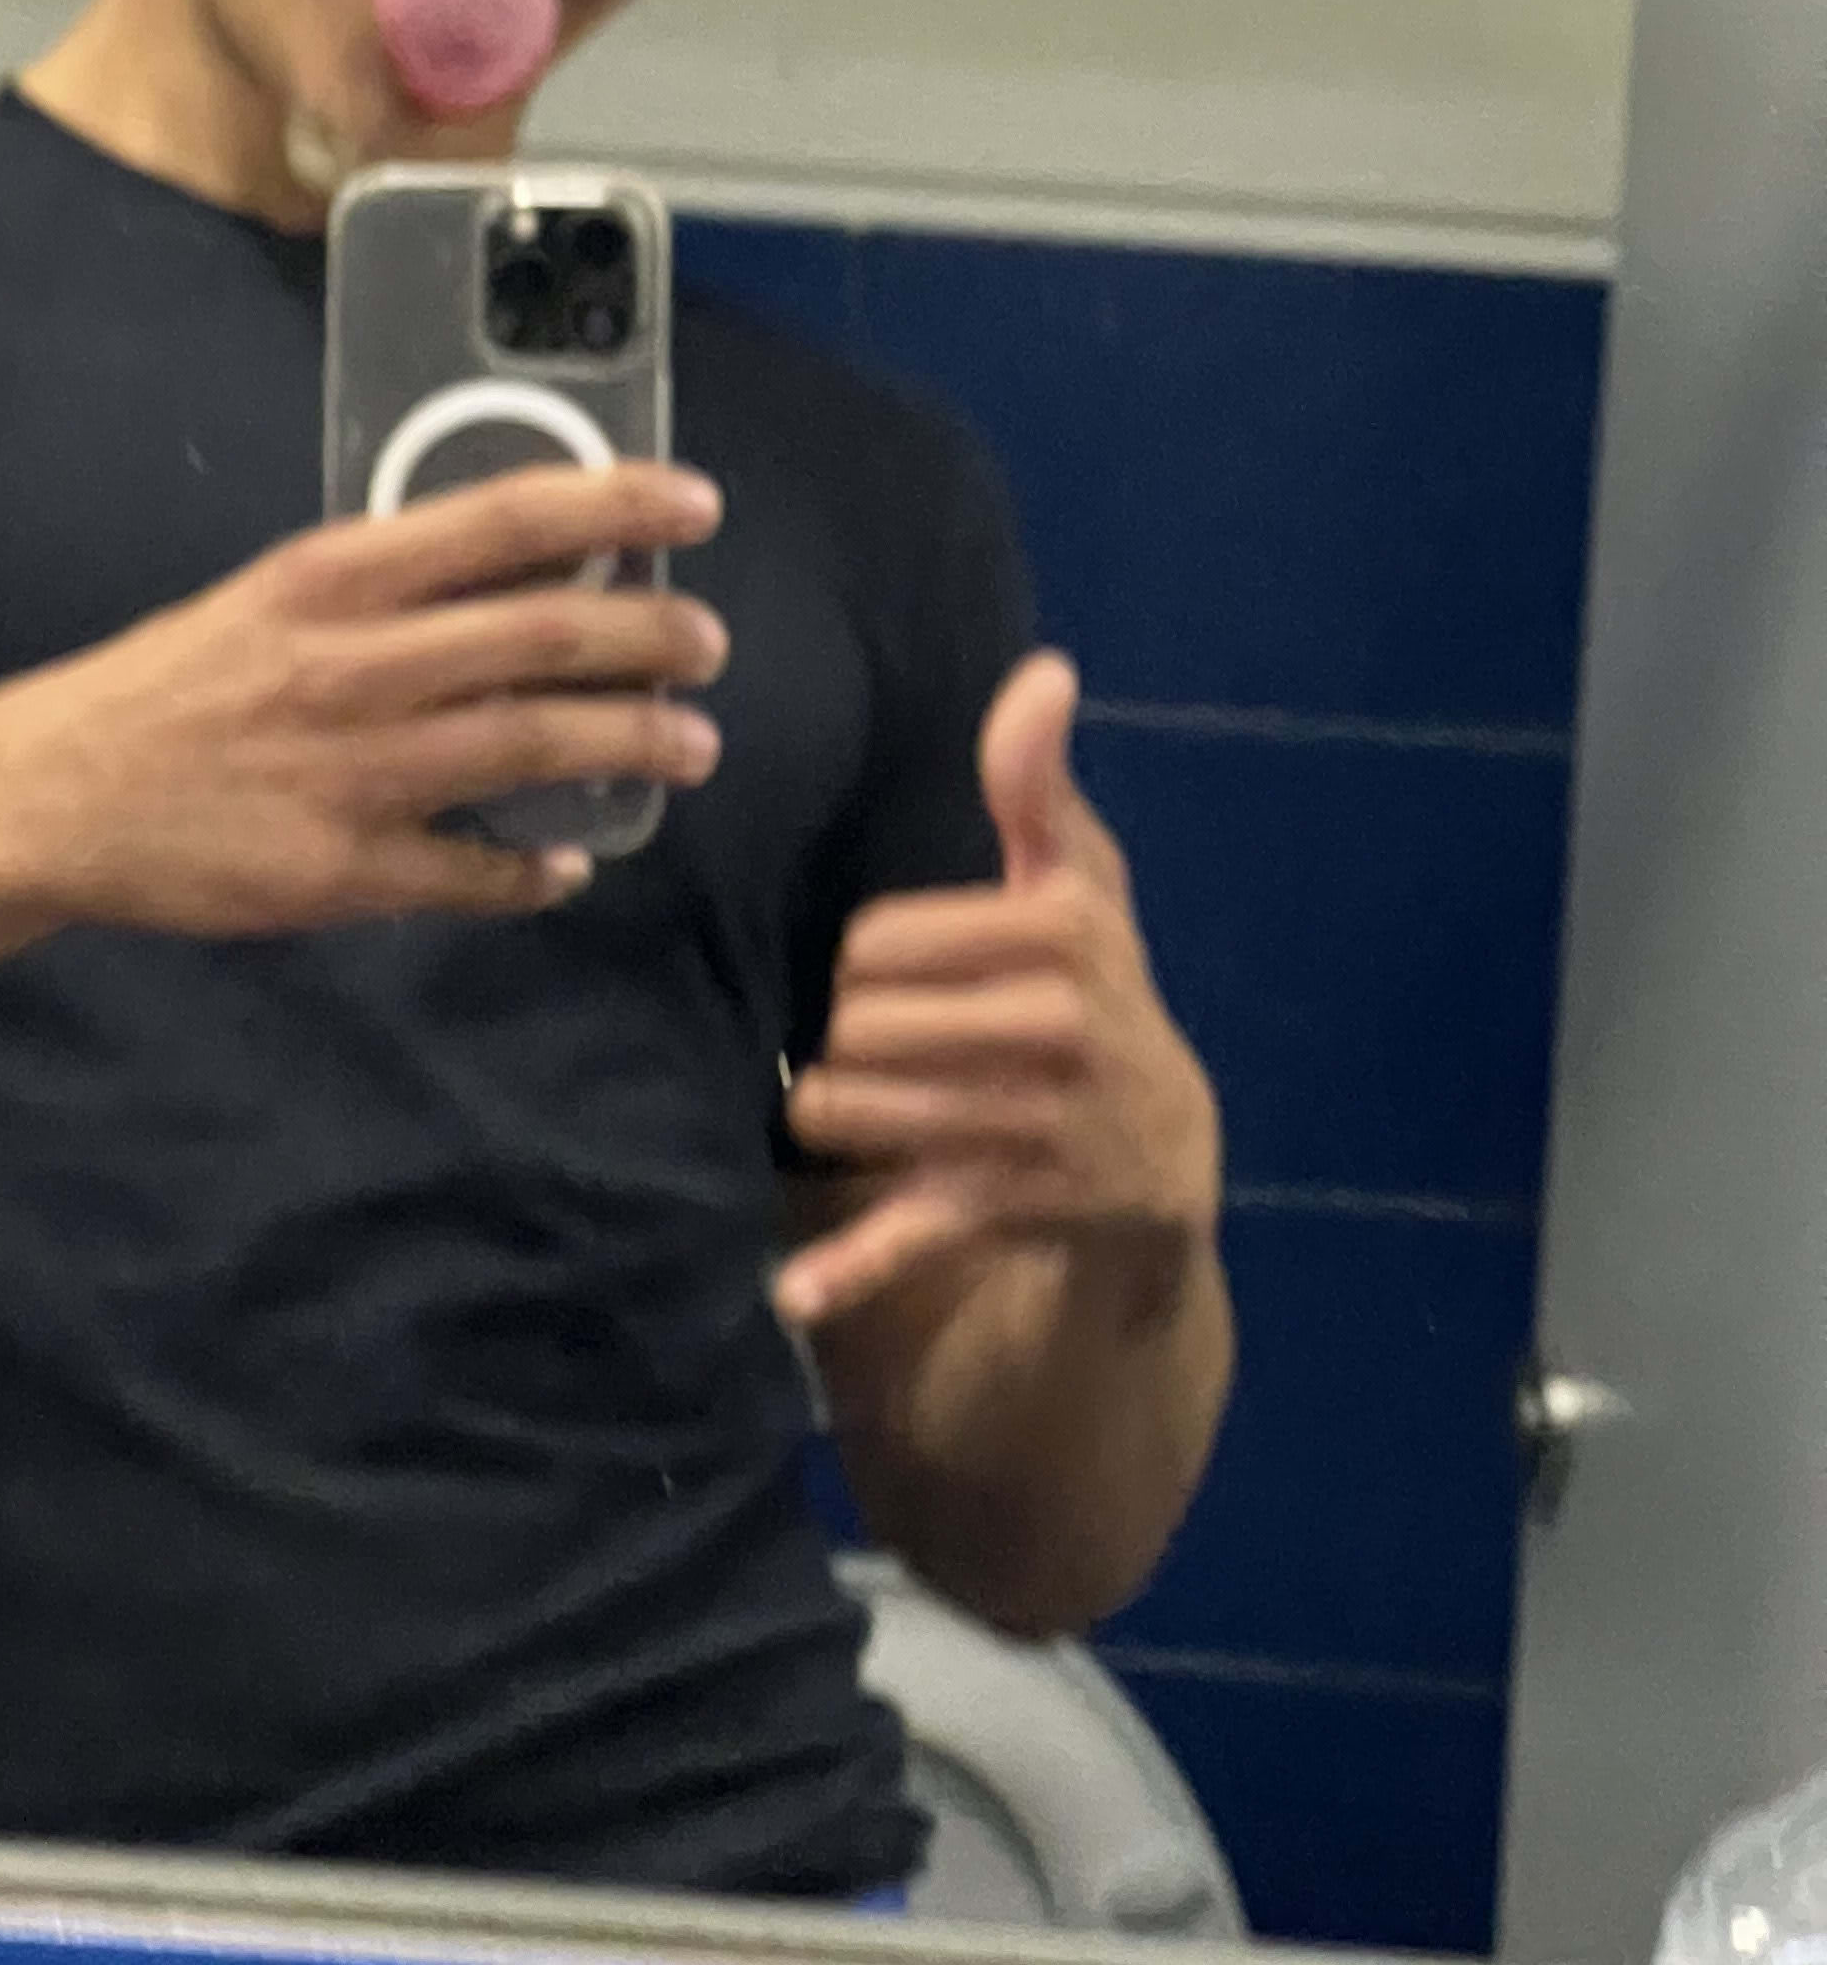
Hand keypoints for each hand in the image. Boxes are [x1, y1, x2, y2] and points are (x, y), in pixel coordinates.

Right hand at [0, 458, 728, 937]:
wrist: (53, 795)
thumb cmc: (170, 683)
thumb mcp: (272, 598)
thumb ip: (385, 590)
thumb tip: (523, 577)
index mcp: (332, 578)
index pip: (503, 519)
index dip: (614, 507)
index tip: (695, 506)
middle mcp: (353, 664)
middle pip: (542, 638)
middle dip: (649, 640)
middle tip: (709, 644)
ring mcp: (353, 772)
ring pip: (530, 748)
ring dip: (628, 746)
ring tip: (690, 747)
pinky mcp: (341, 871)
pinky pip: (470, 870)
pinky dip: (532, 870)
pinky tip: (569, 865)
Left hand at [774, 651, 1219, 1330]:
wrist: (1169, 1157)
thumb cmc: (1098, 994)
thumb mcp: (1082, 886)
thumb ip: (1039, 786)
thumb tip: (1044, 669)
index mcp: (1063, 939)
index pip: (873, 944)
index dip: (869, 964)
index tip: (910, 980)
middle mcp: (1059, 1035)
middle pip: (855, 1028)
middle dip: (853, 1043)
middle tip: (898, 1055)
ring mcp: (1037, 1133)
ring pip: (851, 1111)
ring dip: (835, 1115)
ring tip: (876, 1110)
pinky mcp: (1012, 1216)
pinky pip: (914, 1236)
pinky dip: (854, 1267)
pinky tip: (794, 1295)